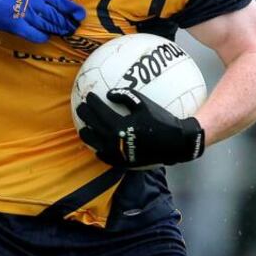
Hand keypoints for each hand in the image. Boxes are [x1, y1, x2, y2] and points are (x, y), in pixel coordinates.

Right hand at [0, 0, 85, 42]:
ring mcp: (24, 16)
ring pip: (47, 25)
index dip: (71, 8)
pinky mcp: (15, 27)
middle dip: (67, 21)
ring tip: (66, 32)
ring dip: (57, 29)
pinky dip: (41, 36)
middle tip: (75, 26)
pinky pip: (33, 34)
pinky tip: (46, 37)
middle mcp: (32, 3)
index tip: (80, 13)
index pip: (58, 0)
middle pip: (55, 15)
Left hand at [76, 87, 204, 168]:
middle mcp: (113, 141)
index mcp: (118, 125)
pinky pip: (102, 155)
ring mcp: (116, 153)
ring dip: (86, 132)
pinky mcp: (121, 162)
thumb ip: (125, 95)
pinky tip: (96, 143)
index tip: (89, 96)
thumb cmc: (160, 120)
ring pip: (92, 142)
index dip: (92, 102)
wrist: (174, 144)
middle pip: (91, 125)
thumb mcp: (143, 104)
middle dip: (84, 114)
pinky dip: (97, 148)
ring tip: (85, 126)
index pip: (98, 111)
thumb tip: (108, 93)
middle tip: (81, 107)